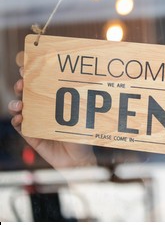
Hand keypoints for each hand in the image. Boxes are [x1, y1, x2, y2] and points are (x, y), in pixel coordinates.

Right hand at [8, 52, 95, 167]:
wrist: (78, 158)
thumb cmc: (82, 134)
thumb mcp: (83, 114)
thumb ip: (81, 100)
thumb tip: (88, 80)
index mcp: (53, 100)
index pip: (40, 84)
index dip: (32, 75)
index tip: (27, 67)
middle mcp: (41, 108)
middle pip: (26, 93)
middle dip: (21, 86)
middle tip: (22, 83)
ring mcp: (34, 120)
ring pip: (18, 107)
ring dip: (16, 103)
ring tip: (20, 103)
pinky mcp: (30, 134)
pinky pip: (19, 125)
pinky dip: (17, 120)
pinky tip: (21, 117)